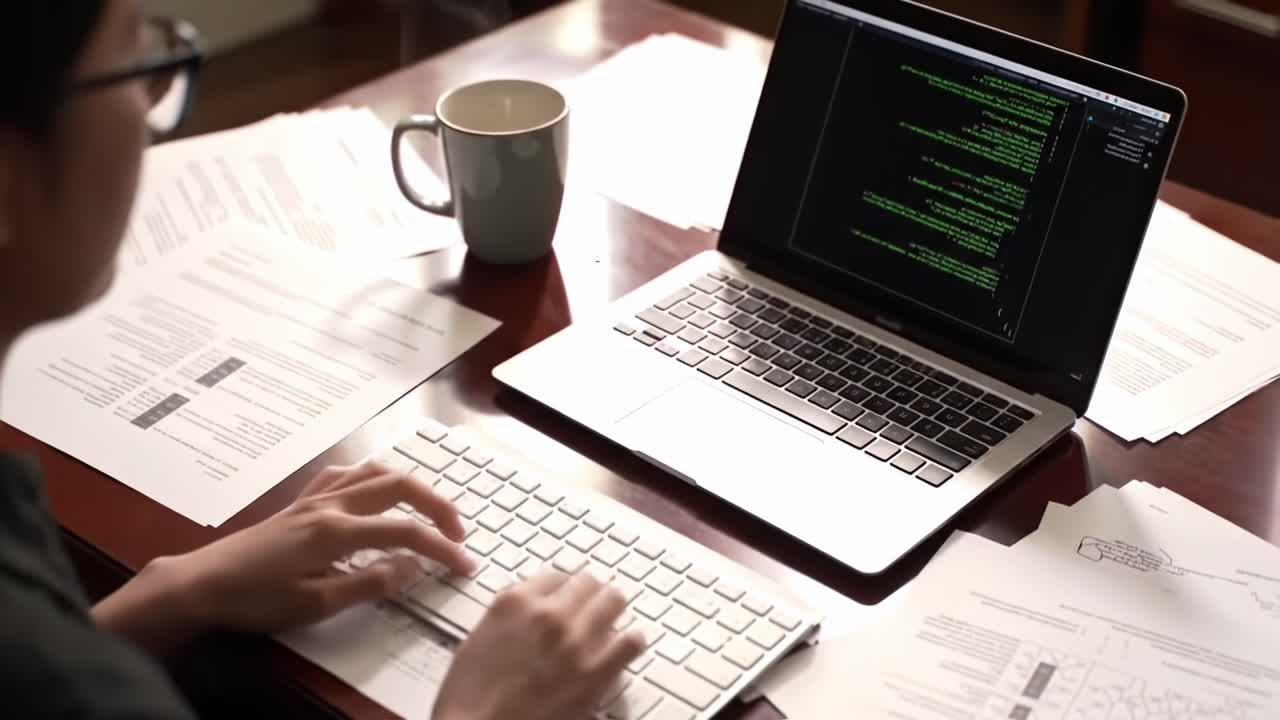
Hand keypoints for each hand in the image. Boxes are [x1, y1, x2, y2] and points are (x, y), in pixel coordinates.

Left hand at [174, 460, 474, 633]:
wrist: (203, 583)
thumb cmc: (255, 598)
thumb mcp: (316, 604)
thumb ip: (370, 583)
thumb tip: (414, 567)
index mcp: (337, 531)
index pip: (405, 532)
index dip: (442, 548)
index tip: (465, 565)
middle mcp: (331, 505)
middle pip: (400, 486)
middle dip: (438, 505)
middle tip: (459, 533)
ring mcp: (316, 498)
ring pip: (375, 471)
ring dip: (411, 485)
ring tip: (429, 509)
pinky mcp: (303, 502)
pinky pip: (347, 473)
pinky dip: (373, 476)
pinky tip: (377, 490)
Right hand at [433, 572, 646, 719]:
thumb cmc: (470, 700)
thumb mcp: (477, 641)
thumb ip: (509, 619)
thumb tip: (529, 613)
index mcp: (516, 603)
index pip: (555, 576)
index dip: (562, 590)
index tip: (566, 597)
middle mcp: (549, 615)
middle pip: (587, 583)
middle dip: (588, 596)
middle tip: (589, 607)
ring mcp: (576, 642)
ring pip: (614, 601)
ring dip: (610, 611)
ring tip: (609, 621)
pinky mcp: (596, 673)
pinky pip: (632, 642)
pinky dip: (630, 642)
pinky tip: (624, 647)